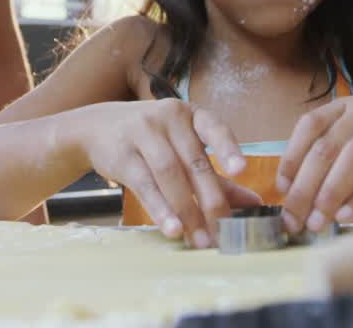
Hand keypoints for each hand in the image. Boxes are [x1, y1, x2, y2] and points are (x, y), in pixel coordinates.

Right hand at [76, 99, 261, 247]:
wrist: (97, 127)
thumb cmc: (151, 139)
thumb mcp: (184, 147)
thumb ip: (218, 175)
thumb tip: (255, 202)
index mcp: (190, 114)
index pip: (214, 127)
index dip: (228, 148)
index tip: (241, 170)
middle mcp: (168, 118)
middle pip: (193, 161)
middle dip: (210, 200)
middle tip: (223, 230)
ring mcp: (142, 133)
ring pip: (170, 175)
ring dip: (186, 210)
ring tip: (200, 238)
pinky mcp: (122, 154)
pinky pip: (145, 185)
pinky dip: (160, 209)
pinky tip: (172, 228)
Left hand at [277, 83, 352, 231]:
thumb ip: (332, 144)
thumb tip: (296, 188)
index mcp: (347, 105)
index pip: (309, 126)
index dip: (291, 157)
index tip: (280, 190)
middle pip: (327, 148)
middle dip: (304, 187)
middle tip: (292, 219)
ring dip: (331, 192)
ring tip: (317, 222)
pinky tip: (347, 216)